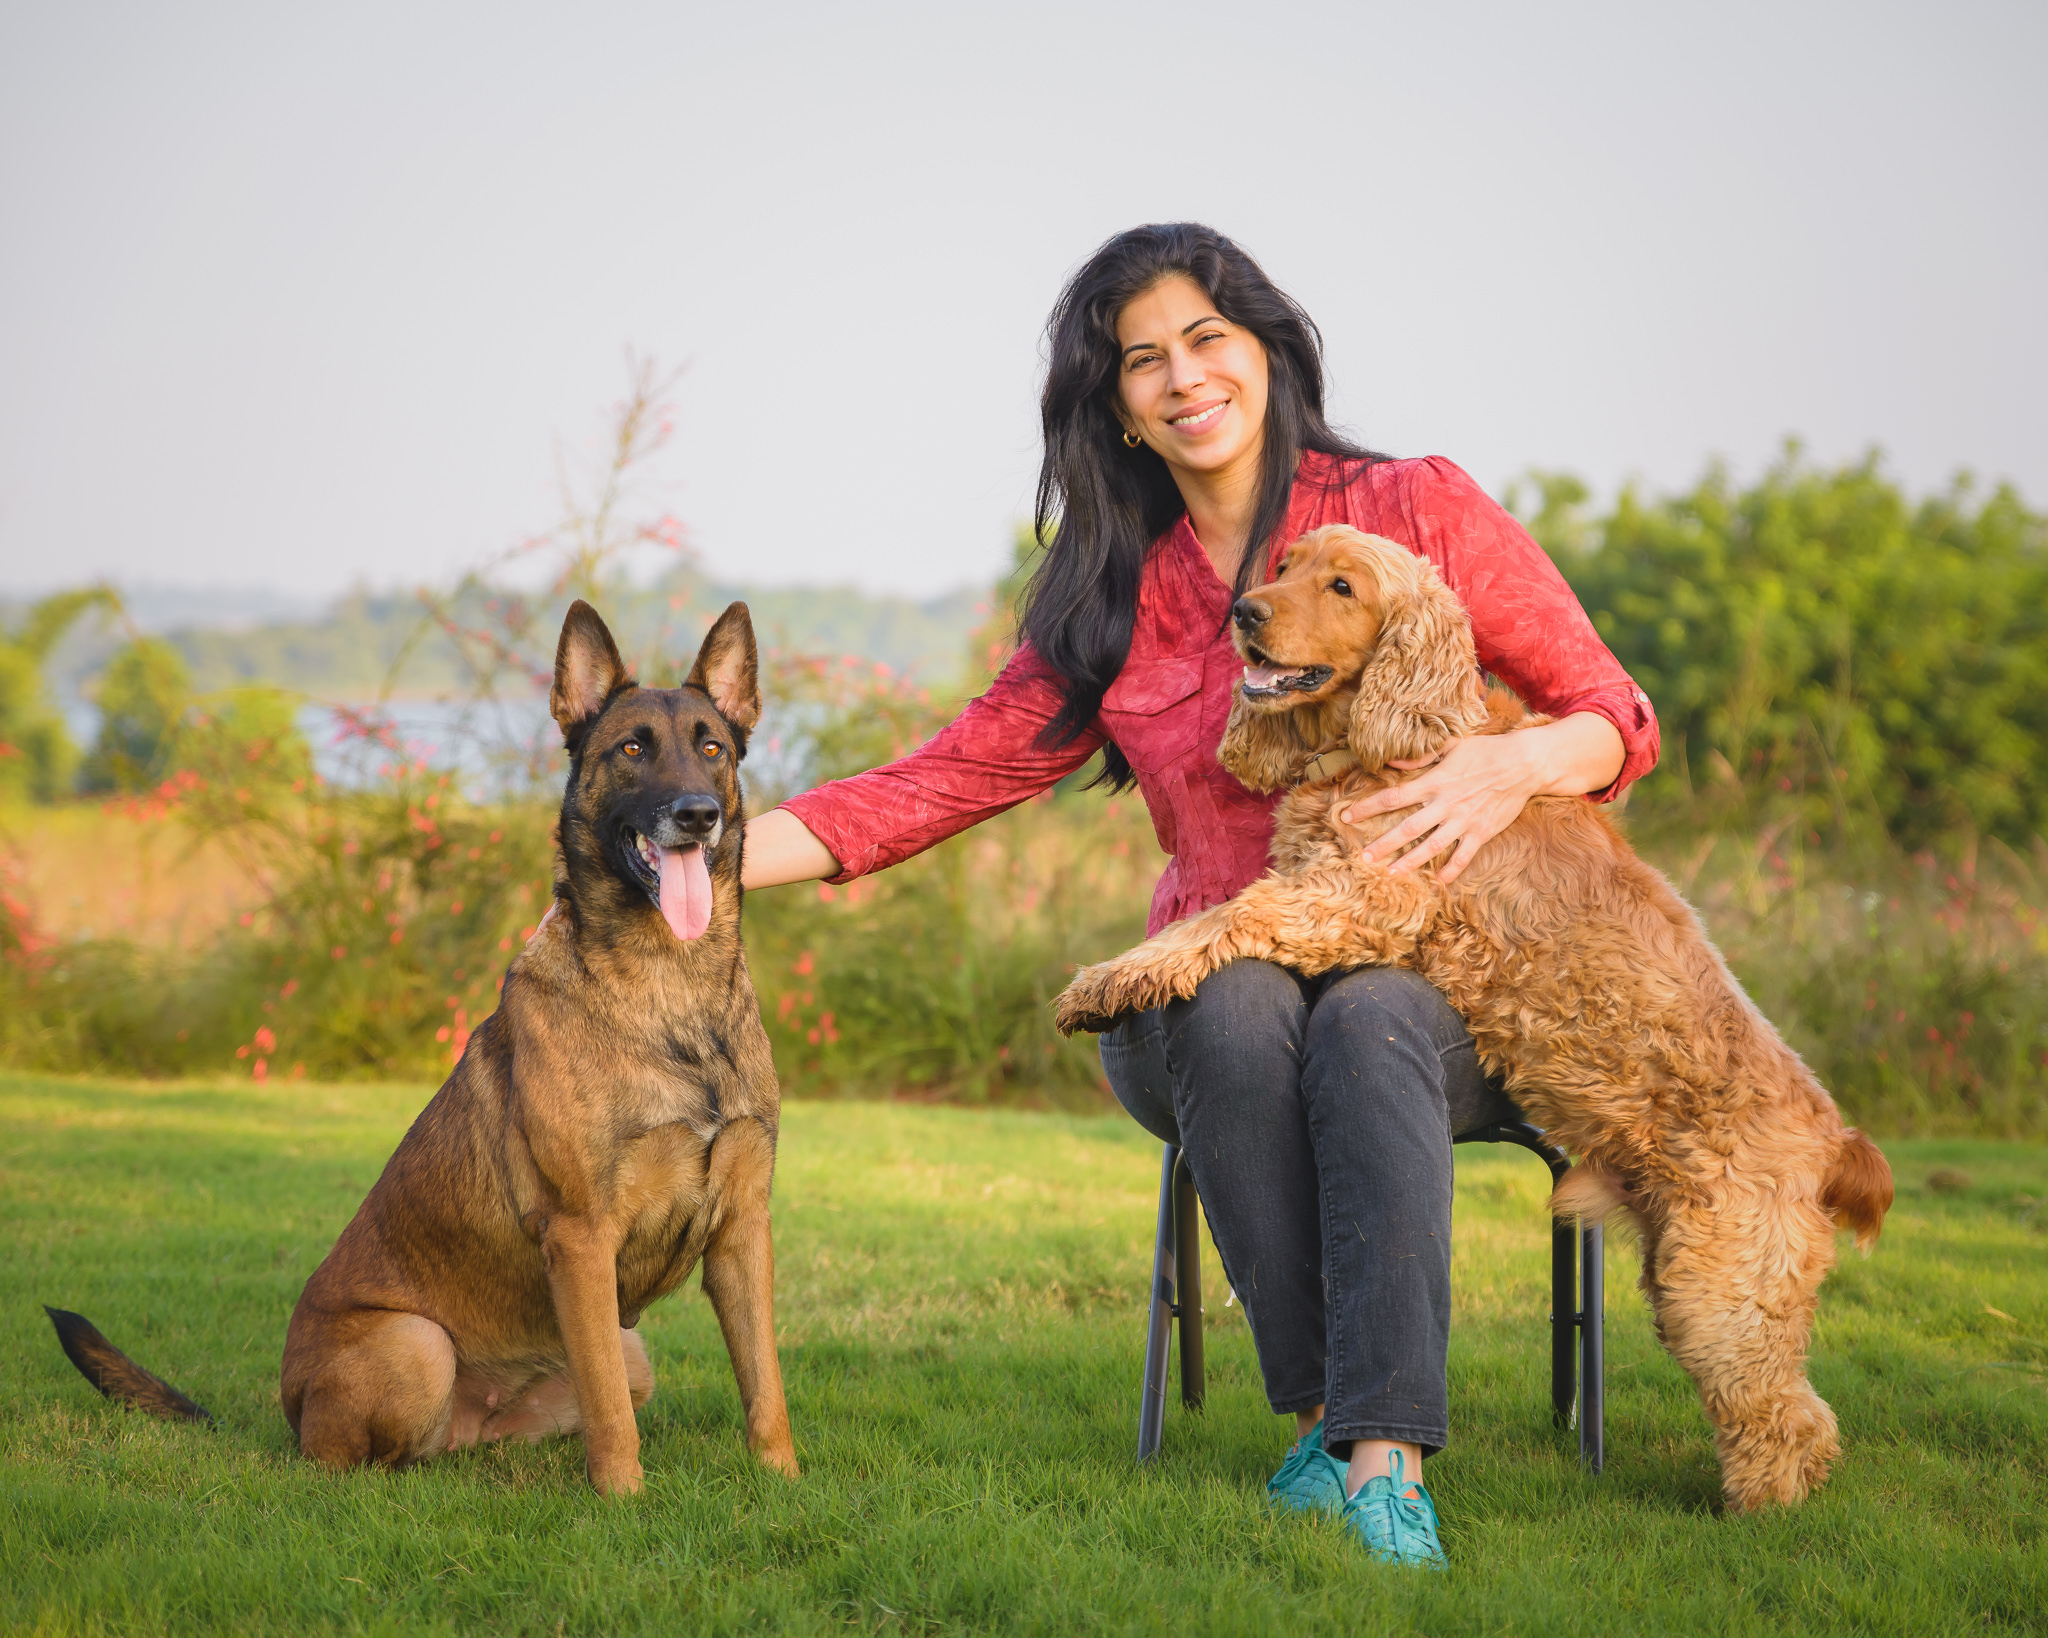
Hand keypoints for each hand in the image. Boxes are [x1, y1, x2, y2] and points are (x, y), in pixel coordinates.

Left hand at [1340, 733, 1544, 884]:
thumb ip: (1421, 756)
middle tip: (1363, 858)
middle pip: (1407, 828)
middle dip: (1383, 844)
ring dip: (1410, 862)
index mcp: (1434, 782)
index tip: (1346, 816)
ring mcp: (1463, 821)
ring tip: (1391, 874)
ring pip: (1431, 846)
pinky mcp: (1482, 832)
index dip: (1367, 807)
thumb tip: (1393, 761)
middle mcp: (1445, 804)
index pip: (1393, 797)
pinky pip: (1464, 856)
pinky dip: (1451, 870)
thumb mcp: (1452, 745)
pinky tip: (1438, 882)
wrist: (1524, 764)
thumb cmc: (1486, 750)